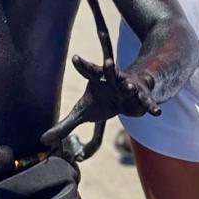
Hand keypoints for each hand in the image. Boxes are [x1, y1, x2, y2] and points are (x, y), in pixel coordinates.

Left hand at [40, 55, 159, 146]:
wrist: (128, 95)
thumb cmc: (102, 101)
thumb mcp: (83, 113)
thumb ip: (64, 125)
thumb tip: (42, 140)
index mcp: (98, 80)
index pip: (88, 70)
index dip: (82, 65)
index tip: (74, 58)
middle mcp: (113, 80)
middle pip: (109, 72)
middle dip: (108, 67)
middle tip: (107, 61)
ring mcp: (128, 87)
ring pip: (128, 85)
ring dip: (128, 86)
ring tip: (128, 88)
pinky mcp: (140, 97)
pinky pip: (146, 101)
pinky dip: (150, 106)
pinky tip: (155, 112)